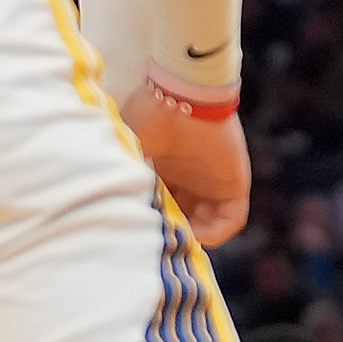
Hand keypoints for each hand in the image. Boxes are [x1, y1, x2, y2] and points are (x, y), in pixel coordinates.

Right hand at [122, 80, 250, 248]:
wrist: (180, 97)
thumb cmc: (146, 118)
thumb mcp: (125, 154)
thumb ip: (121, 182)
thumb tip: (108, 214)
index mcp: (162, 168)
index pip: (160, 206)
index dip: (152, 223)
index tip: (141, 233)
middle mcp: (187, 177)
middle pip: (183, 217)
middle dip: (171, 234)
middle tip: (159, 244)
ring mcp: (211, 181)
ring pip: (206, 222)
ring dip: (192, 236)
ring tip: (176, 241)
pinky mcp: (233, 183)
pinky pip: (232, 219)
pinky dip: (216, 233)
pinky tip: (197, 235)